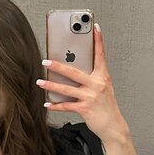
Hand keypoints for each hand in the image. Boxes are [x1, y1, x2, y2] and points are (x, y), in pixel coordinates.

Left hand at [37, 23, 129, 143]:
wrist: (113, 126)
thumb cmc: (107, 107)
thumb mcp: (103, 88)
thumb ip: (92, 78)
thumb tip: (74, 70)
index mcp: (103, 77)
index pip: (101, 55)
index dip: (98, 41)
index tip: (96, 28)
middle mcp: (97, 84)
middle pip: (74, 72)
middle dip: (58, 65)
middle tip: (46, 60)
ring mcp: (90, 97)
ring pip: (66, 89)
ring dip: (51, 85)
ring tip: (40, 81)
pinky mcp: (85, 108)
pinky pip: (66, 105)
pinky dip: (55, 105)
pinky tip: (47, 103)